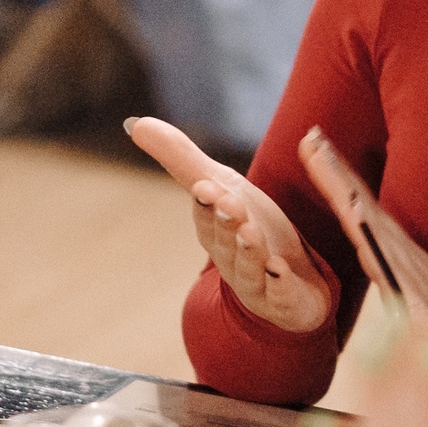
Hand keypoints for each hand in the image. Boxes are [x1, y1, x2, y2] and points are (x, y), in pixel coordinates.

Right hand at [127, 118, 333, 334]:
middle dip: (225, 222)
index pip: (206, 217)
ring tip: (251, 233)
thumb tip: (135, 124)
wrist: (292, 278)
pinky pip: (282, 296)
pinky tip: (280, 270)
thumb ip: (182, 159)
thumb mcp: (222, 188)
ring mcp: (258, 285)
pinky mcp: (287, 302)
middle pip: (225, 242)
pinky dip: (280, 285)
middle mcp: (231, 261)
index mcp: (214, 232)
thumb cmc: (250, 228)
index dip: (205, 204)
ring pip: (250, 269)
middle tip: (228, 201)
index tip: (205, 186)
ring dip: (249, 252)